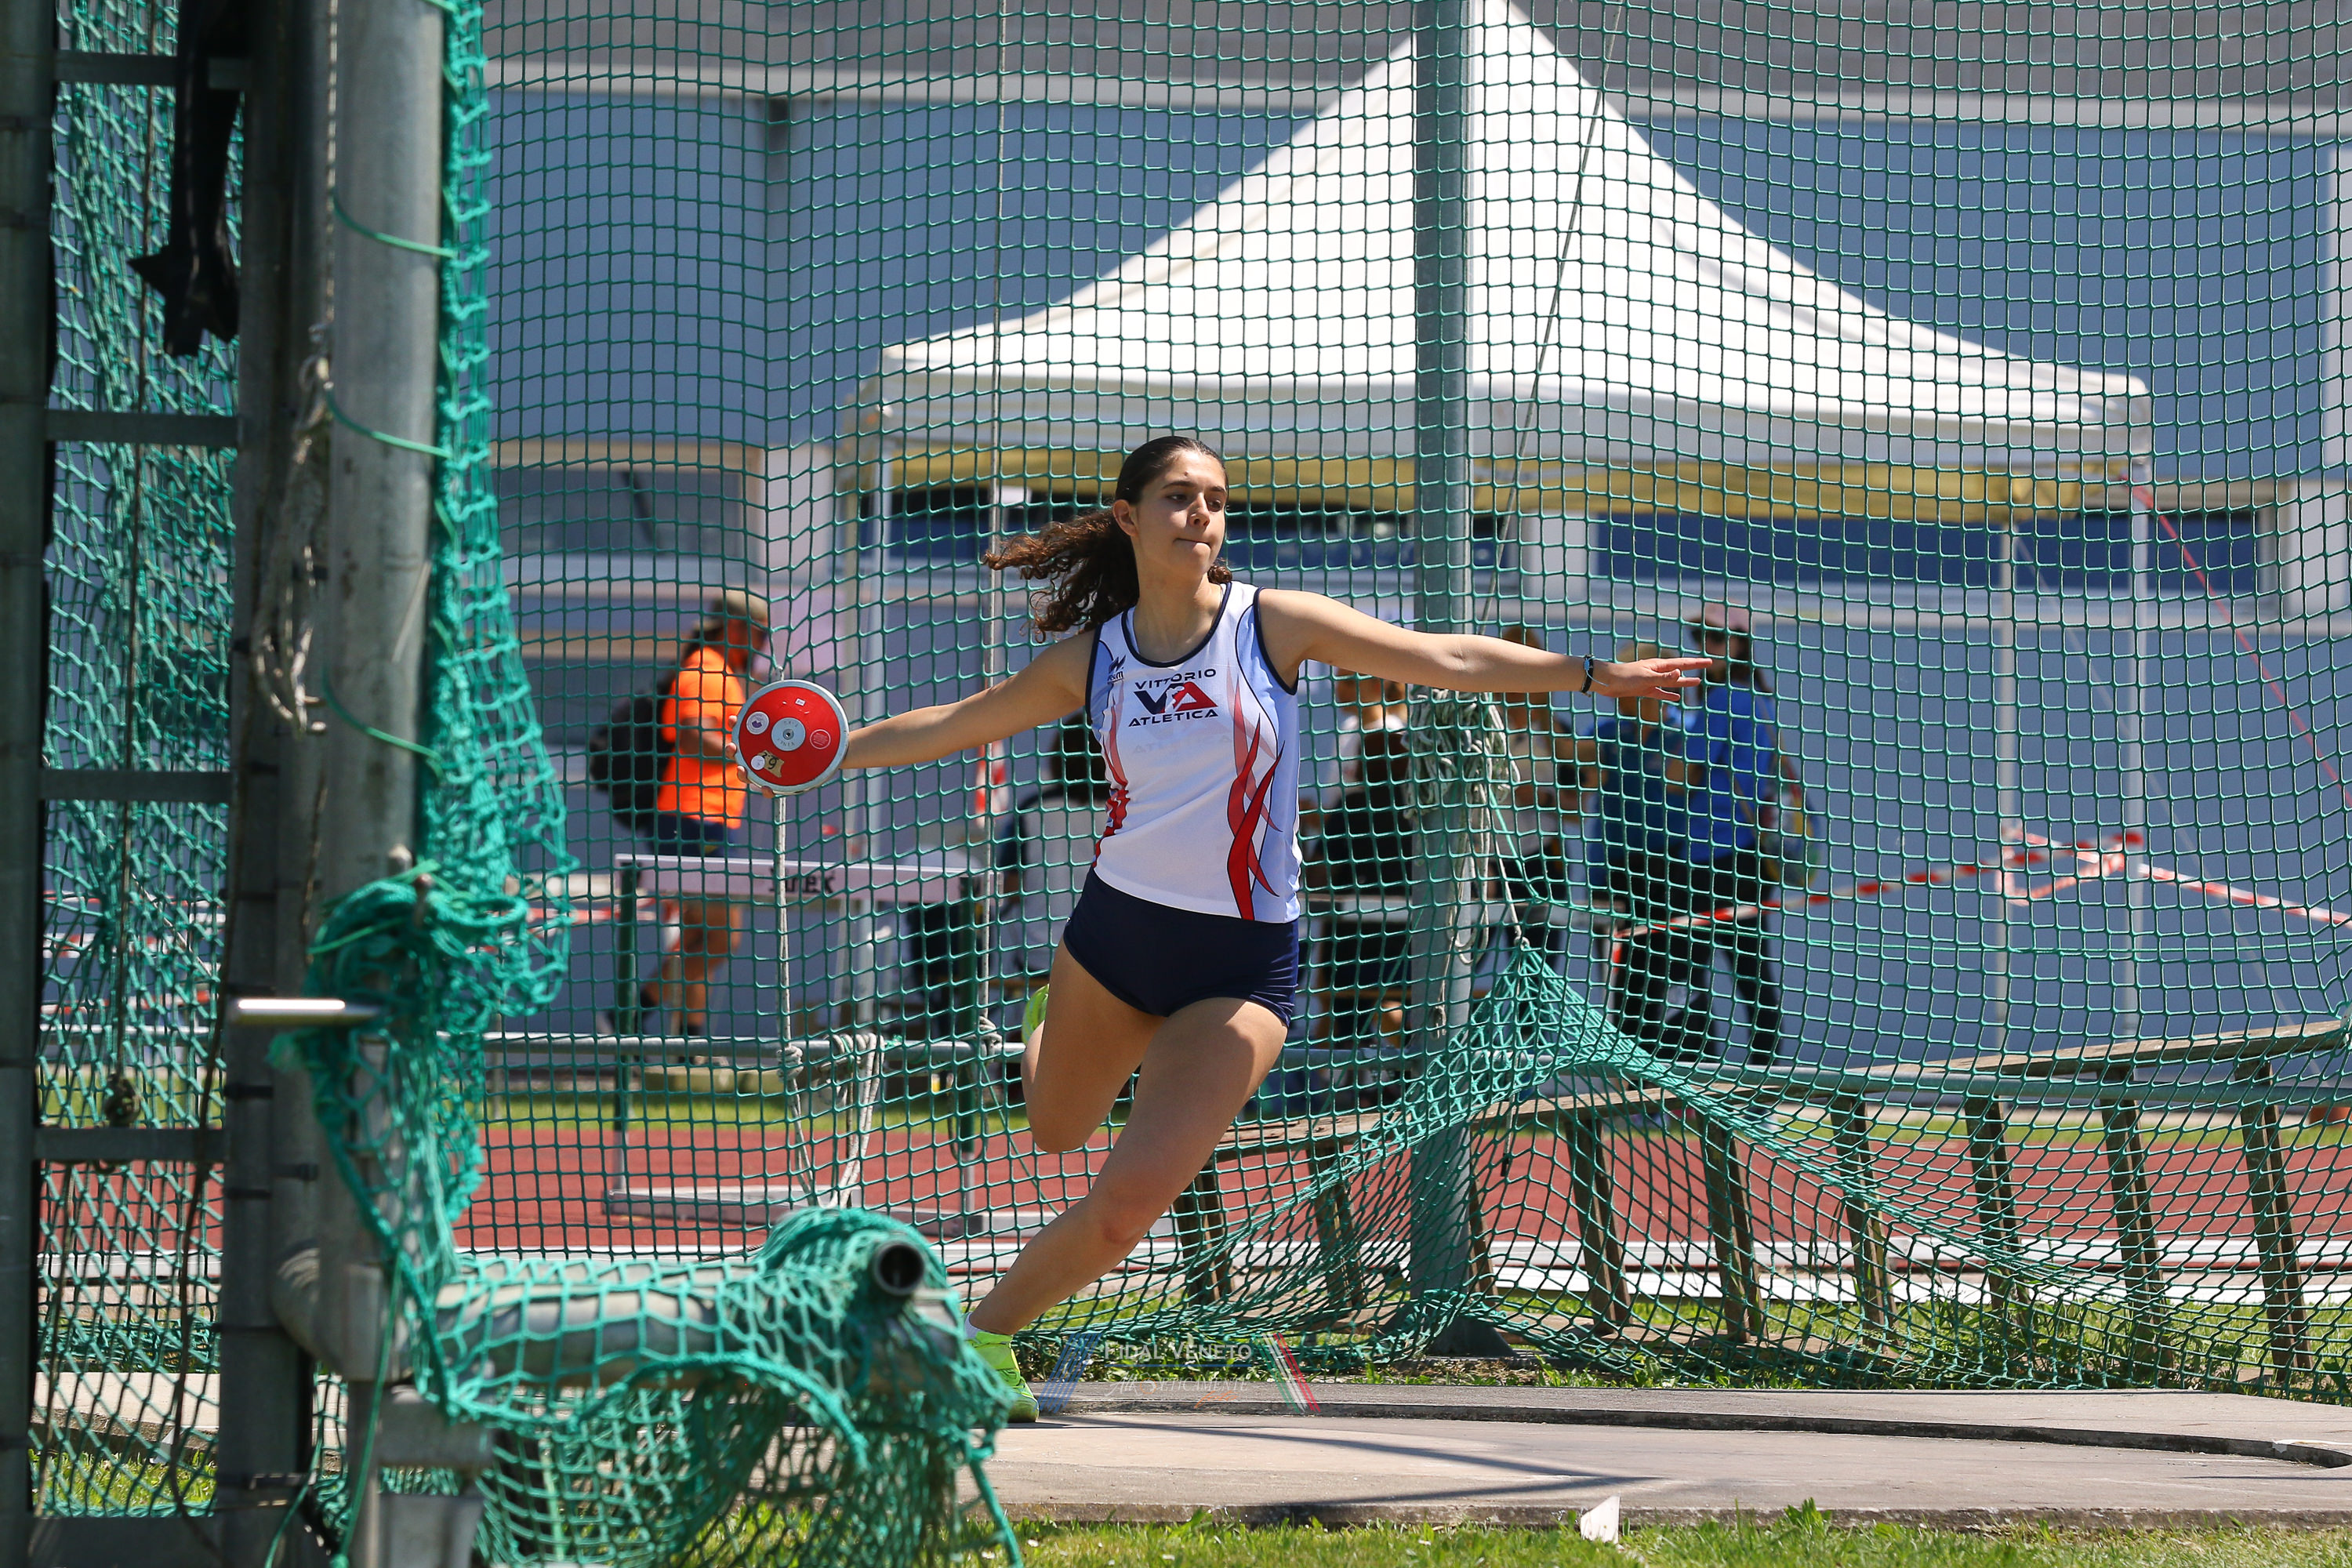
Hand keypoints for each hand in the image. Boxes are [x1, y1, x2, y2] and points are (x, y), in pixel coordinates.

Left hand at [1592, 657, 1711, 700]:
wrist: (1606, 681)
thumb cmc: (1625, 677)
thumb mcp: (1646, 678)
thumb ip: (1664, 678)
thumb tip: (1681, 674)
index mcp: (1659, 665)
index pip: (1682, 663)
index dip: (1697, 664)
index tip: (1710, 662)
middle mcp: (1657, 671)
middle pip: (1680, 670)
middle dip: (1694, 669)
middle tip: (1707, 666)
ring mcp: (1651, 680)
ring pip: (1672, 682)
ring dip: (1684, 682)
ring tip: (1696, 682)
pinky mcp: (1644, 689)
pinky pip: (1660, 692)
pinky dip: (1669, 694)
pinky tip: (1676, 697)